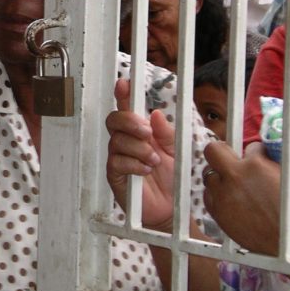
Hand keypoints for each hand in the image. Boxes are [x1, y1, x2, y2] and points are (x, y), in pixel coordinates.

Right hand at [105, 77, 176, 230]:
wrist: (170, 207)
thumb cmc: (171, 179)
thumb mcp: (175, 151)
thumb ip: (166, 133)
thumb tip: (156, 115)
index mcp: (139, 132)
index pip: (127, 109)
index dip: (123, 94)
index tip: (124, 83)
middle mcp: (125, 142)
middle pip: (114, 120)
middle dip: (129, 122)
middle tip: (147, 132)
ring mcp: (118, 158)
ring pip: (117, 141)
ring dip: (138, 148)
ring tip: (155, 160)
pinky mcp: (115, 176)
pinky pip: (117, 162)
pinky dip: (134, 164)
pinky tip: (146, 170)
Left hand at [203, 141, 289, 255]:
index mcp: (255, 164)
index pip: (251, 146)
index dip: (260, 153)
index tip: (264, 161)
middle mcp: (234, 177)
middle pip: (213, 150)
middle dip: (223, 151)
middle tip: (233, 159)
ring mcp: (222, 195)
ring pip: (209, 175)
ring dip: (221, 176)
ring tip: (236, 183)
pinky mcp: (217, 213)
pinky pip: (208, 196)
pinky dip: (218, 194)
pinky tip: (232, 198)